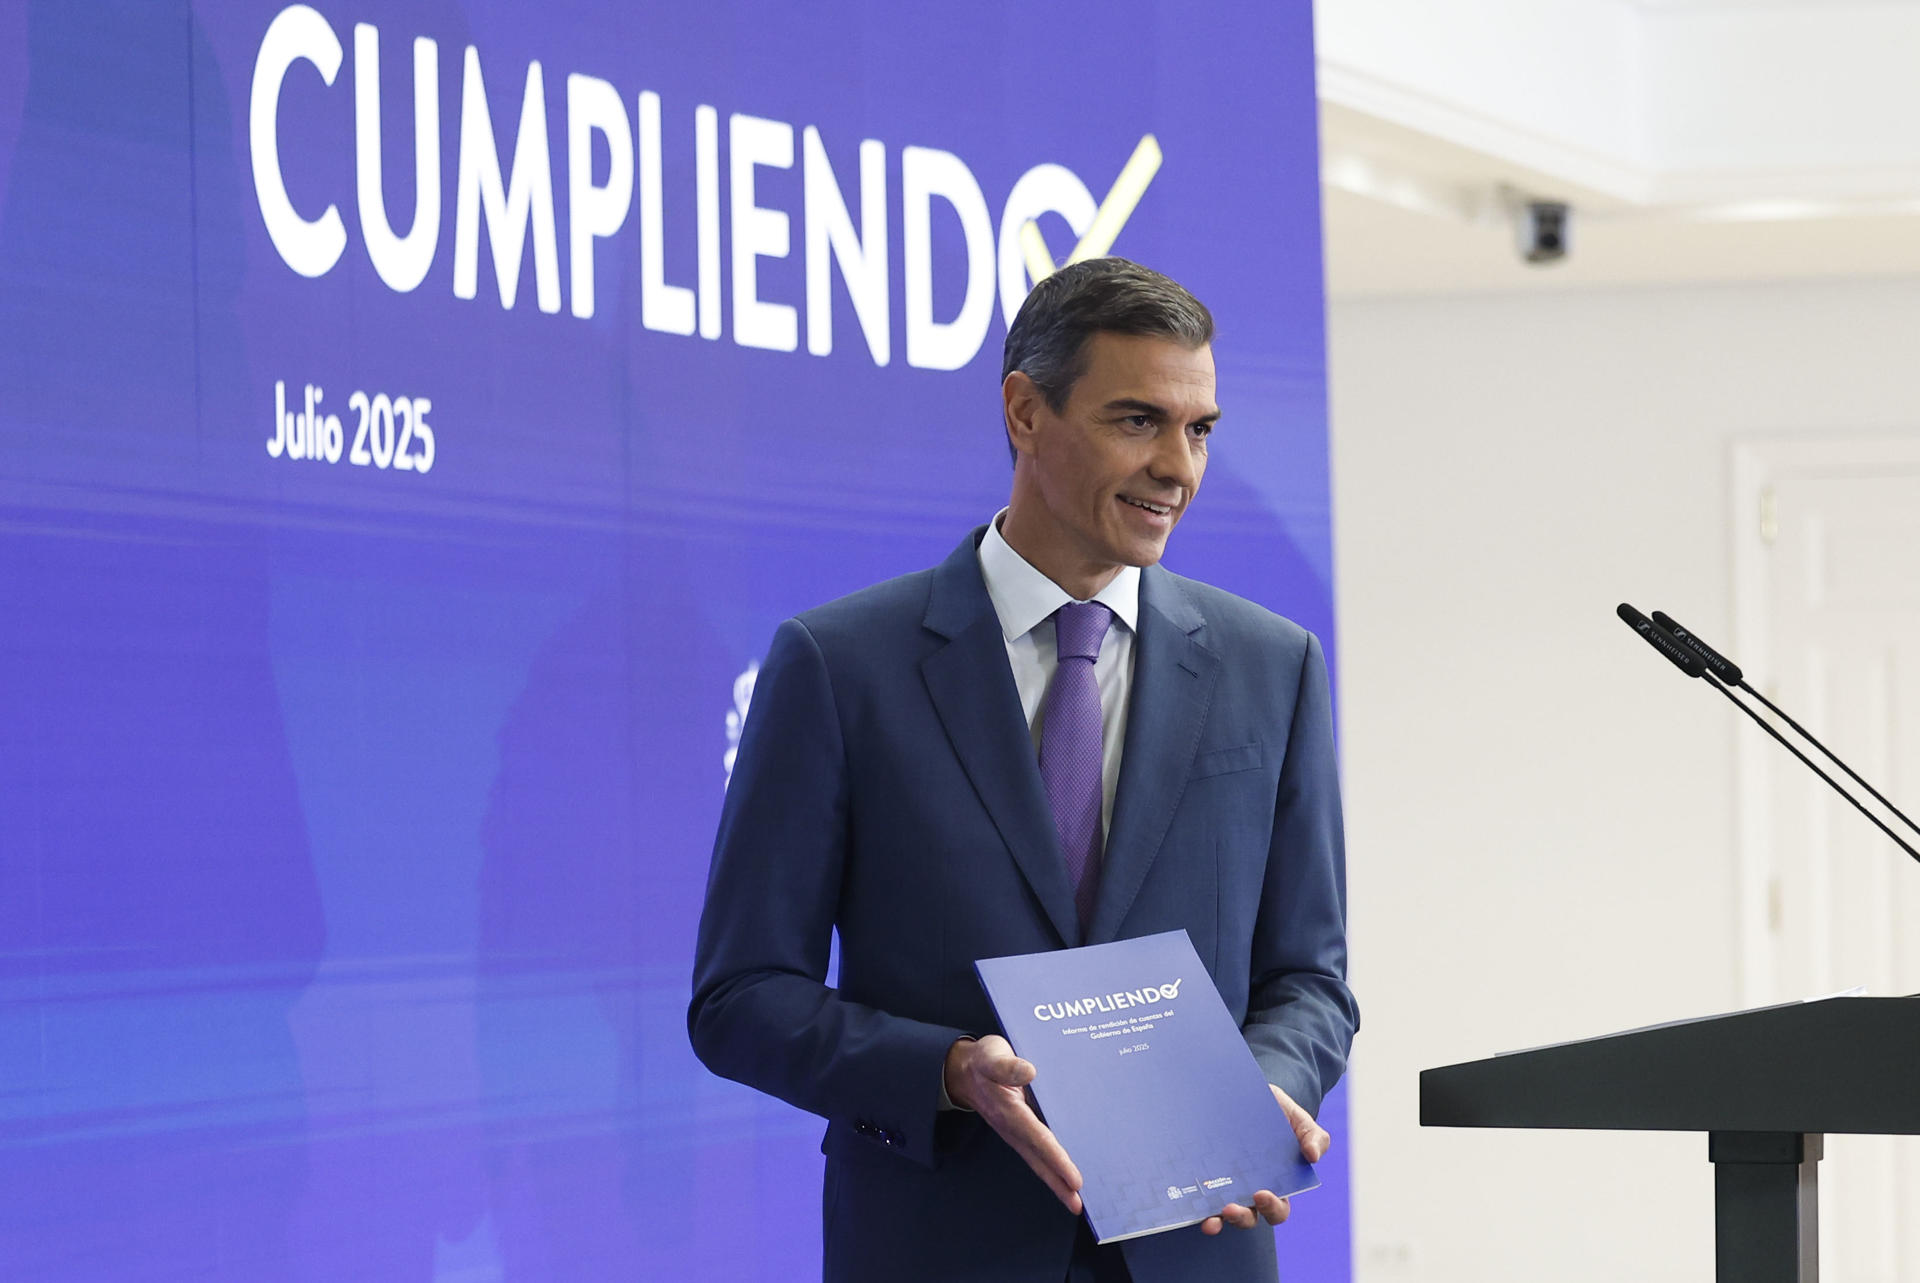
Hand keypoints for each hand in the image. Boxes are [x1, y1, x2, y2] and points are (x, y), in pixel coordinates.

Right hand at [944, 1035, 1083, 1213]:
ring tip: (1074, 1199)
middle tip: (1077, 1205)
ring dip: (1055, 1180)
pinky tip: (1062, 1174)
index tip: (1074, 1179)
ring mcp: (1015, 1132)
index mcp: (1010, 1111)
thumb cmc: (982, 1062)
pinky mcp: (1019, 1130)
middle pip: (1039, 1160)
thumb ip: (1007, 1065)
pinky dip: (1051, 1166)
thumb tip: (1030, 1071)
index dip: (1057, 1160)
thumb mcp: (991, 1057)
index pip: (1038, 1139)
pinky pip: (1037, 1152)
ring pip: (1038, 1160)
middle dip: (1058, 1183)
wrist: (964, 1071)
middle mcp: (1013, 1128)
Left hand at [1200, 1084, 1329, 1235]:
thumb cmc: (1278, 1112)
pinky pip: (1200, 1196)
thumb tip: (1314, 1157)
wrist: (1246, 1093)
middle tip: (1231, 1208)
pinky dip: (1196, 1205)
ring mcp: (1227, 1185)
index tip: (1261, 1193)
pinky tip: (1189, 1202)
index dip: (1271, 1207)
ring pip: (1223, 1213)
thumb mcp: (1299, 1119)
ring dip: (1217, 1221)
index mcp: (1277, 1184)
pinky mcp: (1206, 1175)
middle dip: (1241, 1218)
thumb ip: (1313, 1136)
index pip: (1277, 1208)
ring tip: (1210, 1220)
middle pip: (1249, 1217)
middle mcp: (1250, 1191)